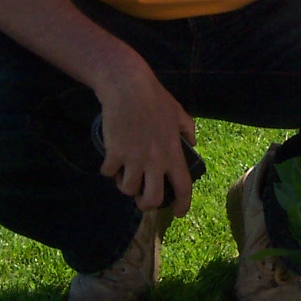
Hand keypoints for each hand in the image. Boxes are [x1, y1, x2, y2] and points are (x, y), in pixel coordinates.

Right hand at [94, 57, 196, 215]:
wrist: (128, 87)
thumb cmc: (155, 98)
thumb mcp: (179, 113)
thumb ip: (188, 130)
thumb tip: (192, 144)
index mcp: (173, 153)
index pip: (183, 187)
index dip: (183, 204)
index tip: (179, 213)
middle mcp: (155, 160)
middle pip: (153, 199)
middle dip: (147, 204)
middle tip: (143, 198)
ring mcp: (133, 158)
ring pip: (128, 190)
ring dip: (125, 186)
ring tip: (125, 175)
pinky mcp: (114, 152)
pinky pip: (108, 173)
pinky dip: (108, 171)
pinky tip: (111, 162)